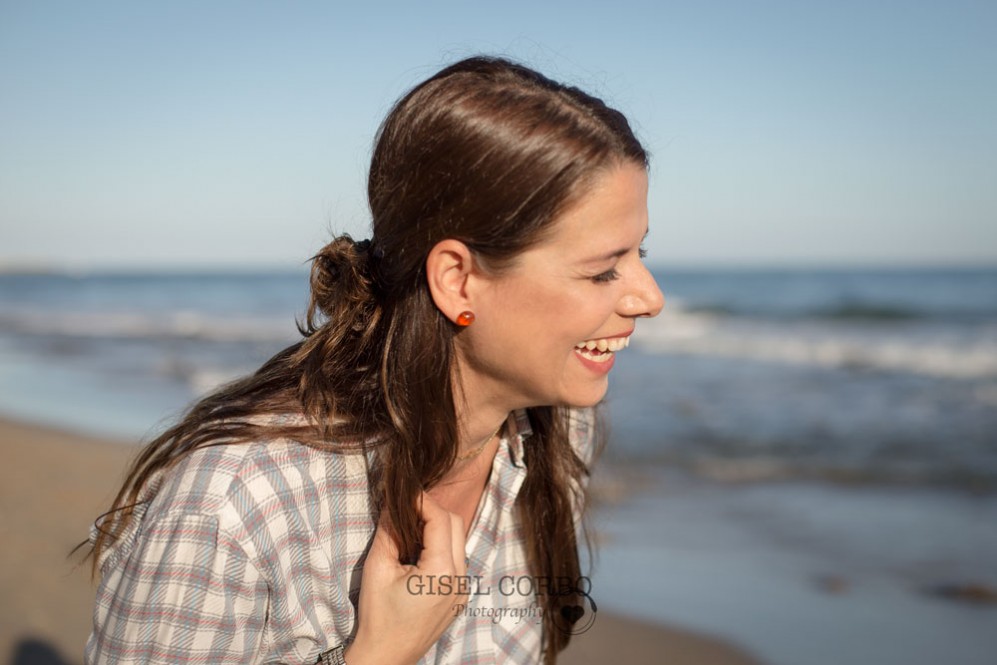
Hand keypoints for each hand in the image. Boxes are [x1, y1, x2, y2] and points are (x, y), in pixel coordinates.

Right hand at [345, 492, 468, 664]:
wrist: (385, 657)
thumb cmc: (378, 616)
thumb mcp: (377, 569)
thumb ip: (389, 532)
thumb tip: (393, 504)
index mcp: (442, 572)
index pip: (441, 520)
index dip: (423, 501)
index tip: (405, 493)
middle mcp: (459, 579)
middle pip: (456, 526)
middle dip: (432, 511)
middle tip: (407, 507)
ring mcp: (463, 590)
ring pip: (459, 542)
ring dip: (438, 528)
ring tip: (411, 527)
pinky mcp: (459, 597)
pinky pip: (456, 560)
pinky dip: (441, 547)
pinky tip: (419, 549)